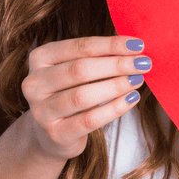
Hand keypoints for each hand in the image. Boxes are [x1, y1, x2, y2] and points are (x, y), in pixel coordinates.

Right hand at [21, 35, 147, 160]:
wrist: (51, 133)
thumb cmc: (72, 90)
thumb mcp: (78, 69)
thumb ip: (99, 56)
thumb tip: (136, 48)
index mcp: (40, 58)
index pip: (80, 47)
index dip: (111, 45)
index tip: (139, 44)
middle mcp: (34, 83)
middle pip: (80, 70)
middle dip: (116, 65)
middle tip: (144, 63)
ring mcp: (41, 111)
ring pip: (82, 96)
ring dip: (116, 86)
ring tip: (138, 80)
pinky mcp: (55, 134)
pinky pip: (89, 120)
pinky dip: (114, 108)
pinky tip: (132, 99)